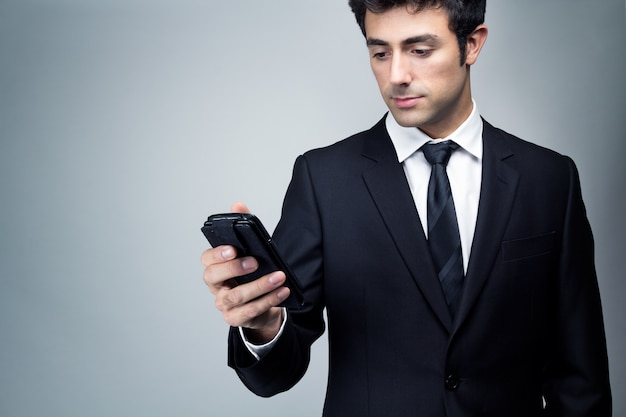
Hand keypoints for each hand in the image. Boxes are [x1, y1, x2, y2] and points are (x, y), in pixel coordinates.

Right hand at [201, 202, 289, 342]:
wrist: (261, 303)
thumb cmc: (252, 273)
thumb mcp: (249, 250)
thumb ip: (242, 227)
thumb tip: (237, 204)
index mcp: (214, 267)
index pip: (206, 259)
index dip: (217, 254)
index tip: (233, 249)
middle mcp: (215, 286)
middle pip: (214, 277)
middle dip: (235, 268)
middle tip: (256, 262)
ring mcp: (223, 304)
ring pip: (237, 296)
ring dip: (260, 285)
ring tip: (279, 276)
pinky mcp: (236, 318)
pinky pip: (250, 311)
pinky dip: (268, 300)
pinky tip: (283, 291)